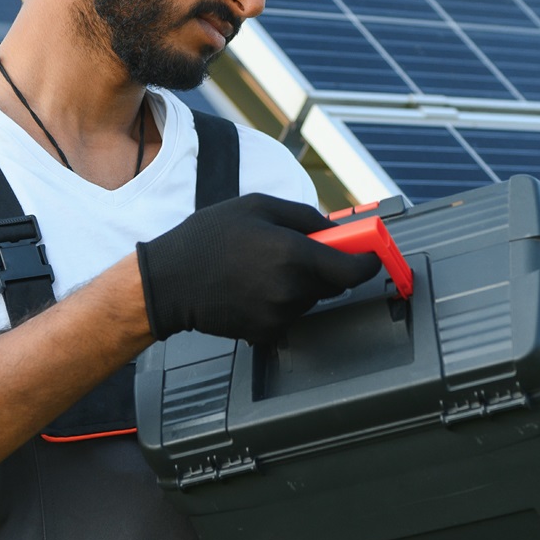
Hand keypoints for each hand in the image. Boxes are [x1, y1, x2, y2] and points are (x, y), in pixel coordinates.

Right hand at [136, 194, 382, 344]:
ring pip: (311, 298)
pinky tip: (251, 287)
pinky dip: (280, 301)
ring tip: (262, 266)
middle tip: (296, 249)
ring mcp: (279, 315)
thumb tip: (338, 230)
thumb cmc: (209, 238)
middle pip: (334, 283)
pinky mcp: (267, 332)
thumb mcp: (258, 206)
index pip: (354, 269)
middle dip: (326, 266)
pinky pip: (290, 313)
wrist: (169, 282)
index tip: (370, 255)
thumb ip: (306, 217)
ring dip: (300, 283)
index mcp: (292, 253)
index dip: (368, 261)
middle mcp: (291, 289)